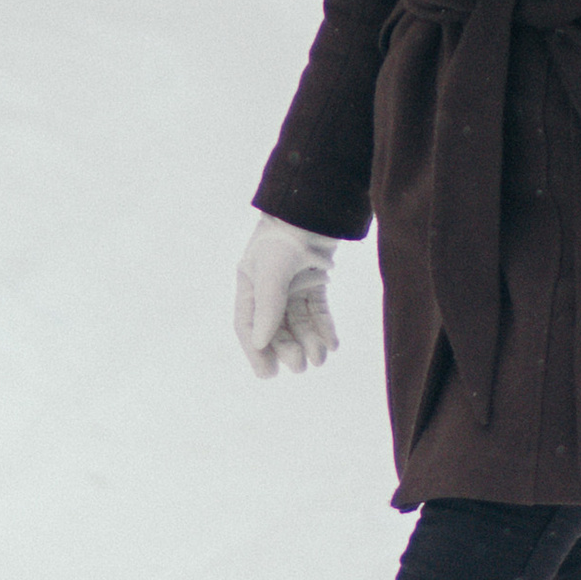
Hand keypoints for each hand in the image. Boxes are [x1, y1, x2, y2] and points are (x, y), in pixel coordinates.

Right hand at [234, 215, 339, 378]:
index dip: (256, 350)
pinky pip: (317, 310)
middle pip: (275, 327)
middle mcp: (269, 287)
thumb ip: (268, 306)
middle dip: (288, 347)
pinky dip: (324, 327)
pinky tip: (332, 343)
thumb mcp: (272, 270)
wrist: (315, 206)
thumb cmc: (285, 234)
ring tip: (320, 358)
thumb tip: (262, 342)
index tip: (268, 373)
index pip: (248, 324)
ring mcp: (293, 284)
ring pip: (299, 321)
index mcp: (249, 283)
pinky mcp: (315, 280)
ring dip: (309, 340)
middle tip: (300, 366)